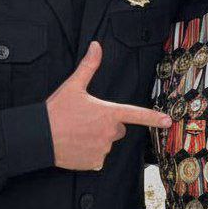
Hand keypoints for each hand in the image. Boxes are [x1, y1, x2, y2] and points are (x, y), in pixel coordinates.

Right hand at [46, 41, 171, 170]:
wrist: (40, 137)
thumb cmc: (56, 111)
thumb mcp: (73, 85)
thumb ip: (89, 66)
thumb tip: (96, 46)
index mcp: (108, 113)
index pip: (137, 114)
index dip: (154, 118)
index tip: (167, 121)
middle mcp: (109, 132)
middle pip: (118, 129)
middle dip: (107, 126)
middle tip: (86, 121)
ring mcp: (103, 149)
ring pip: (106, 143)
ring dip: (96, 140)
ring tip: (77, 133)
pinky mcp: (94, 163)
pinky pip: (97, 158)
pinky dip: (88, 154)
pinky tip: (76, 146)